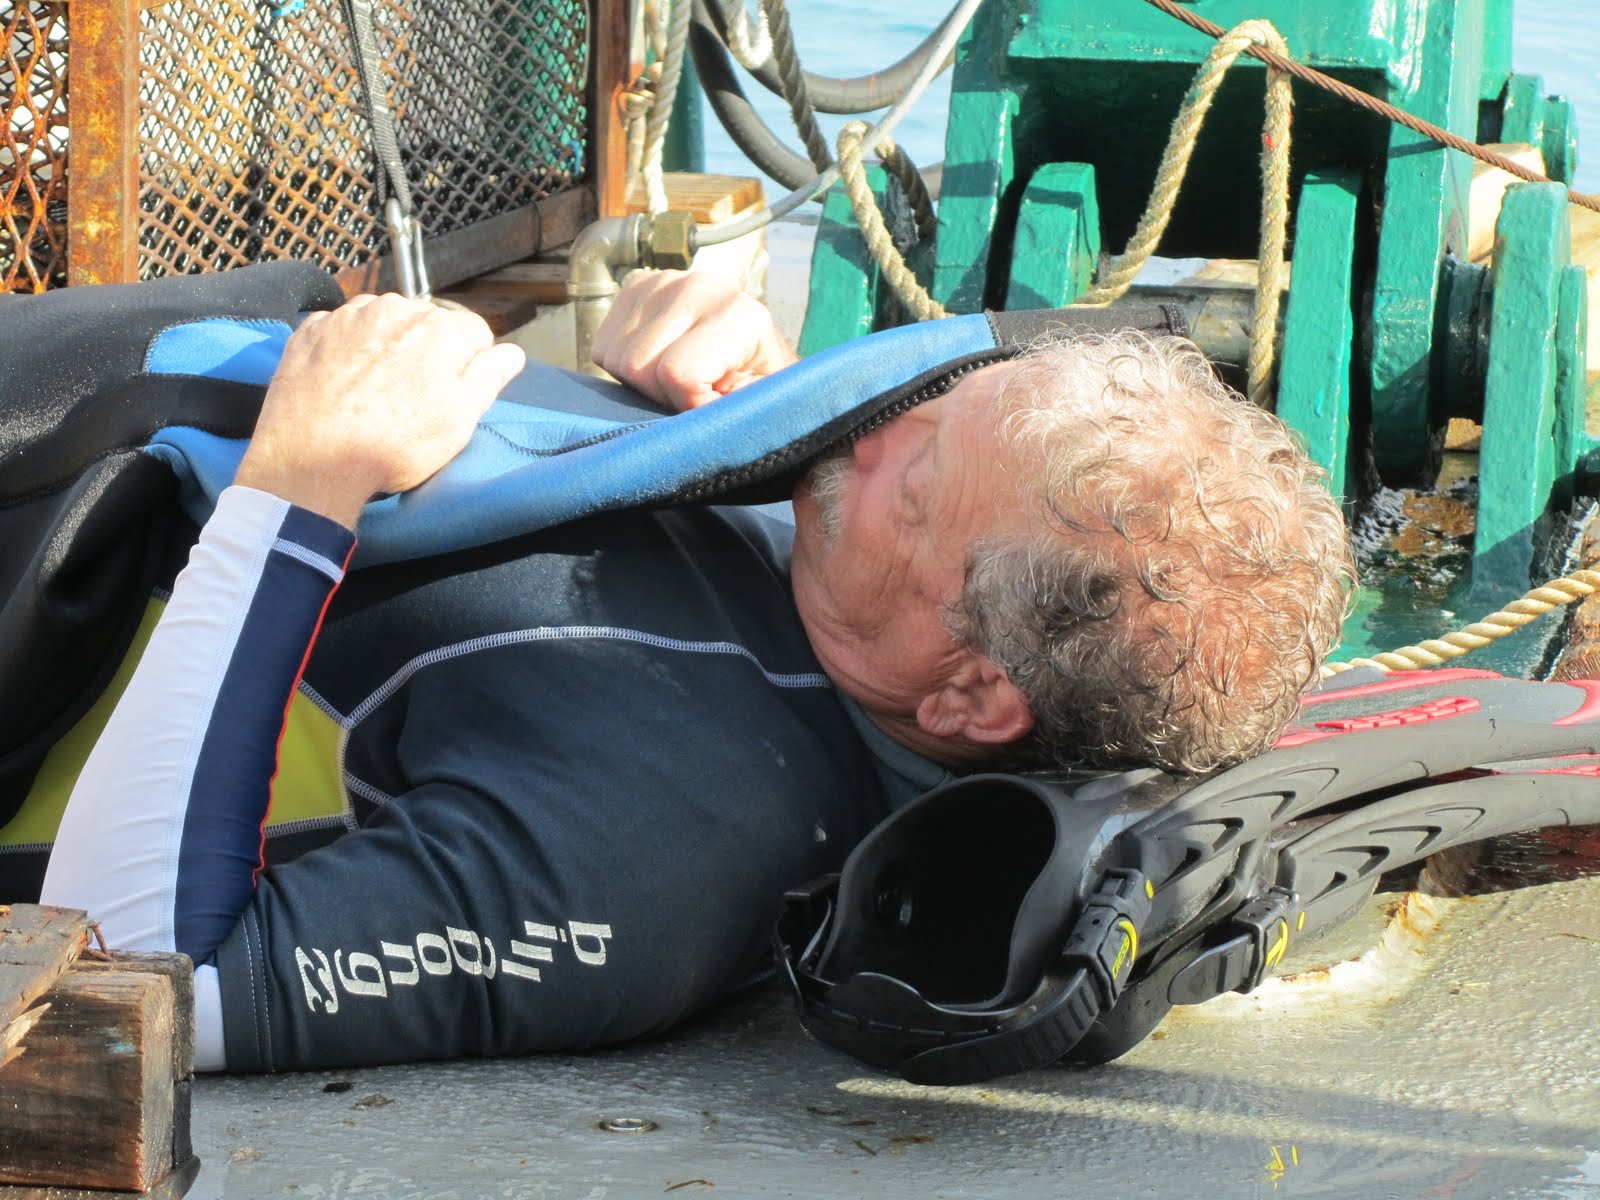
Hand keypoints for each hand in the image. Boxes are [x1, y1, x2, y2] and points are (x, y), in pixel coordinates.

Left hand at [236, 294, 524, 527]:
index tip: (452, 395)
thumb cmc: (394, 446)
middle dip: (426, 351)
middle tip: (411, 397)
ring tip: (374, 390)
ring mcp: (348, 314)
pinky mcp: (311, 328)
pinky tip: (343, 382)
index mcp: (441, 329)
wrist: (311, 461)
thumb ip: (489, 378)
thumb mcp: (458, 422)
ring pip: (384, 321)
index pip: (475, 333)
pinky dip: (347, 348)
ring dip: (386, 345)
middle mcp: (396, 308)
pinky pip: (342, 329)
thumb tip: (512, 353)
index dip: (469, 365)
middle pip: (427, 322)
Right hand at [591, 269, 797, 410]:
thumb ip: (723, 415)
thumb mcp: (753, 410)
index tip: (712, 402)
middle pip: (637, 366)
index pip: (678, 373)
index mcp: (740, 315)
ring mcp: (664, 280)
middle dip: (660, 393)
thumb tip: (685, 424)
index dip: (689, 404)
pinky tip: (656, 359)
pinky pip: (603, 345)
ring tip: (678, 375)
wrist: (754, 354)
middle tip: (692, 390)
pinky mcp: (636, 285)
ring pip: (615, 357)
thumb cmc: (755, 389)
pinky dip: (623, 364)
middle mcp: (701, 286)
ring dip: (641, 381)